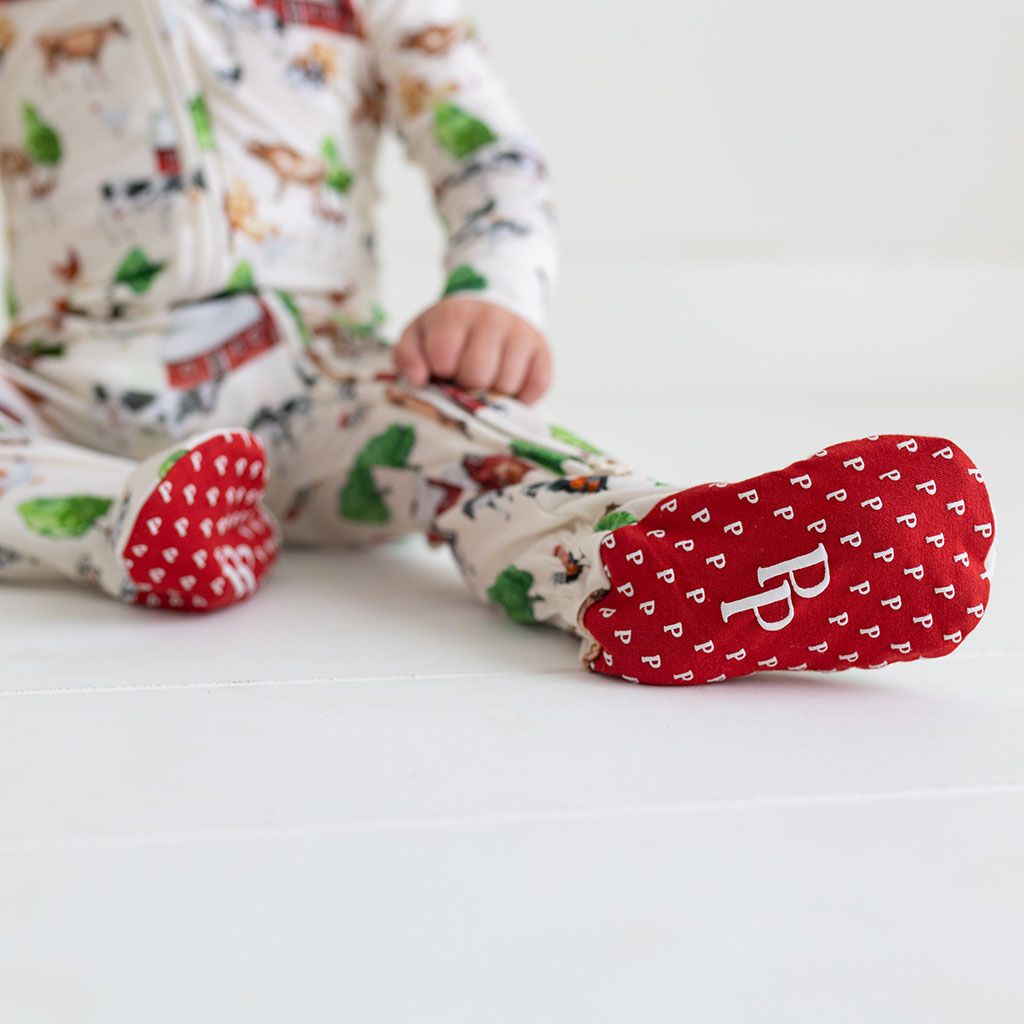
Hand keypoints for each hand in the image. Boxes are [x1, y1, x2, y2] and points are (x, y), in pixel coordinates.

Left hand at [393, 297, 552, 403]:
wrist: (489, 308)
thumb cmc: (448, 332)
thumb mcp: (418, 336)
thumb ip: (407, 356)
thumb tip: (418, 380)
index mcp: (455, 314)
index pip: (445, 359)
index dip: (441, 372)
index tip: (442, 367)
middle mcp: (492, 318)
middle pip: (478, 376)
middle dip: (467, 385)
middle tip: (464, 378)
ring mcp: (521, 334)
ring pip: (507, 385)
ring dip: (494, 393)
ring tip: (486, 381)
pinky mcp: (543, 350)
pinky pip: (537, 387)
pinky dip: (522, 398)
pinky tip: (508, 388)